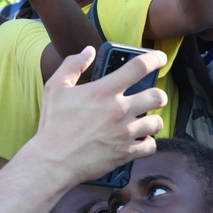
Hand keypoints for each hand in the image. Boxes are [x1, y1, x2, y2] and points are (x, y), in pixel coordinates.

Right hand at [33, 46, 166, 184]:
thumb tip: (88, 51)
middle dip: (157, 95)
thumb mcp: (55, 88)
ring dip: (152, 120)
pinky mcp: (126, 153)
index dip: (154, 59)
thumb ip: (72, 65)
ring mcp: (125, 133)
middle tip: (149, 97)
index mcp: (104, 91)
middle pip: (157, 96)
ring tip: (143, 120)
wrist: (53, 161)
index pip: (139, 67)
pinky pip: (151, 146)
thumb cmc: (53, 125)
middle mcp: (119, 110)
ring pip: (157, 122)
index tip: (160, 58)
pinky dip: (147, 142)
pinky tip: (139, 140)